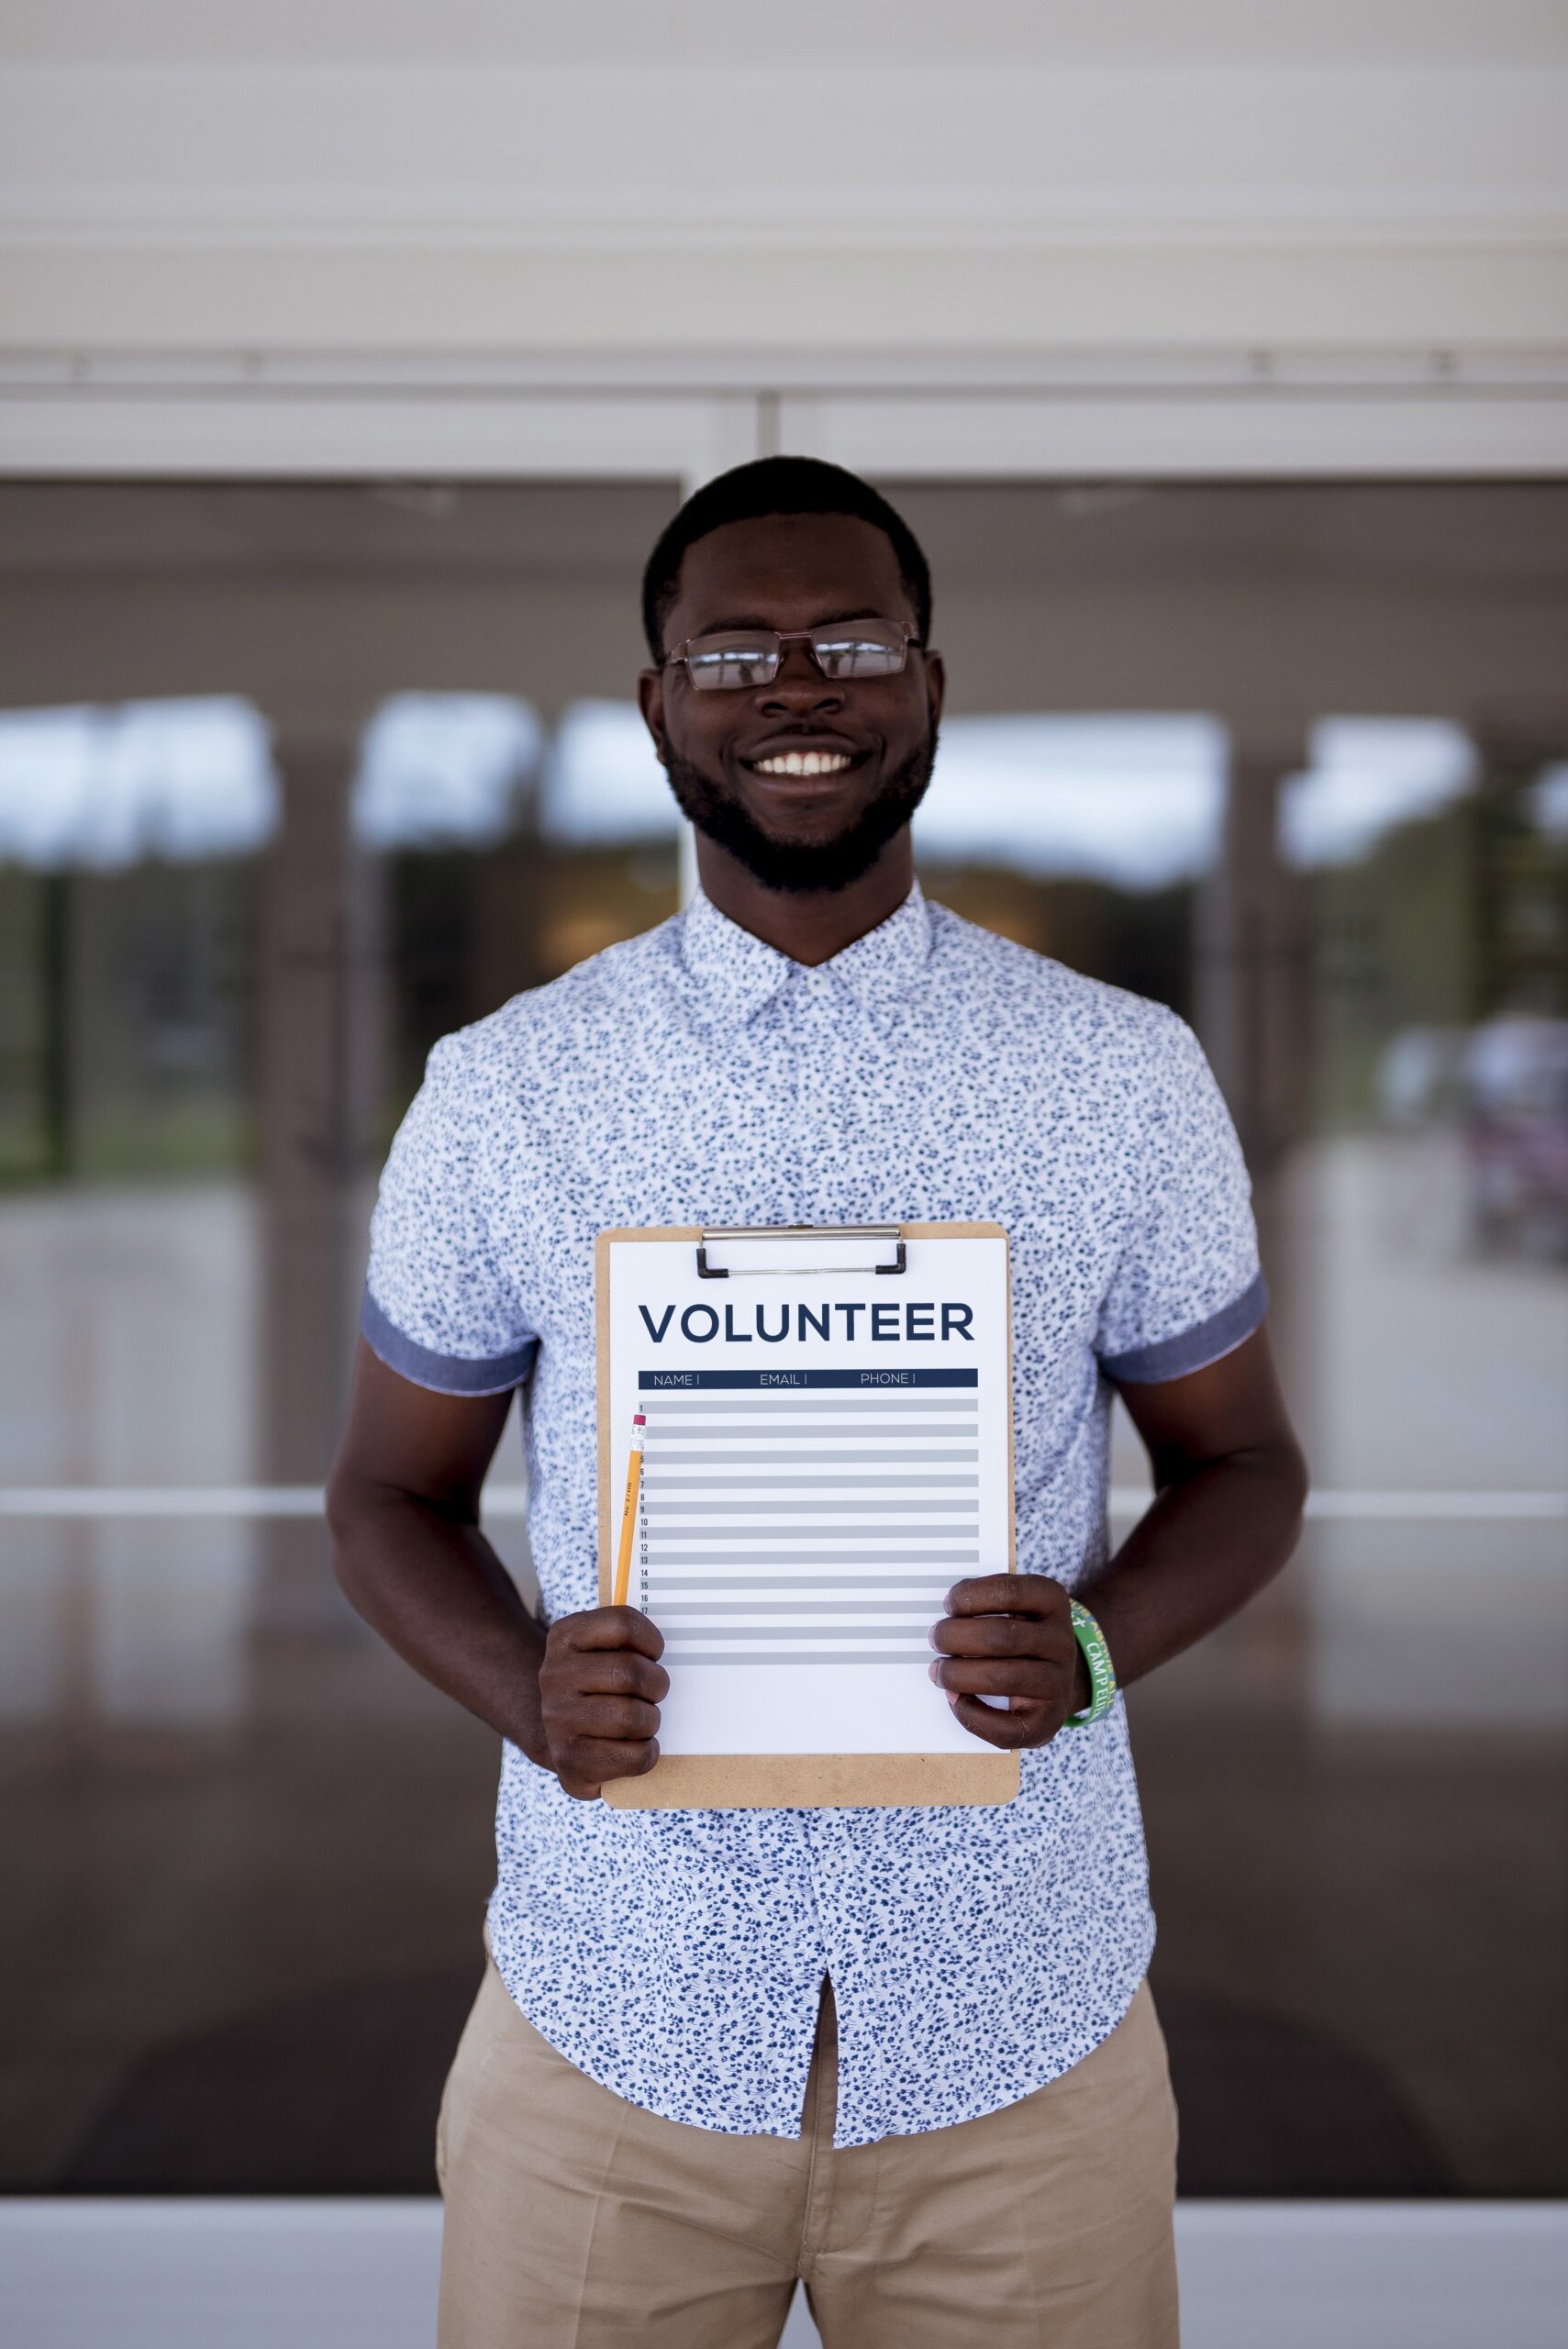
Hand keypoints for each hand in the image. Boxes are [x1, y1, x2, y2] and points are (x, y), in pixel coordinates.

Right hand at [537, 1608, 668, 1799]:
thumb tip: (679, 1650)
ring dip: (651, 1720)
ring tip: (645, 1720)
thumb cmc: (594, 1686)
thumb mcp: (599, 1650)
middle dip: (656, 1685)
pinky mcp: (570, 1760)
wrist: (557, 1733)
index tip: (654, 1654)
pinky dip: (647, 1753)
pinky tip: (638, 1746)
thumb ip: (627, 1640)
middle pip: (630, 1673)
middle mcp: (553, 1675)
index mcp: (565, 1637)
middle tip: (655, 1692)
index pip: (622, 1624)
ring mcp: (557, 1720)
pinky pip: (633, 1756)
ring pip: (631, 1717)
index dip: (651, 1640)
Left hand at [928, 1574, 1089, 1749]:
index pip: (1009, 1592)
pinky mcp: (1048, 1720)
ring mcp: (1058, 1682)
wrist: (1054, 1678)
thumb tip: (949, 1617)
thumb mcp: (1015, 1606)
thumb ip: (986, 1603)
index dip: (970, 1596)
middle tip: (935, 1639)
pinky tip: (956, 1699)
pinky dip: (972, 1714)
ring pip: (1002, 1678)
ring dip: (958, 1674)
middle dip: (955, 1637)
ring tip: (939, 1671)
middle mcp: (1061, 1641)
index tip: (949, 1605)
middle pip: (1001, 1637)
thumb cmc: (1020, 1638)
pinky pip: (1006, 1726)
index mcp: (1051, 1602)